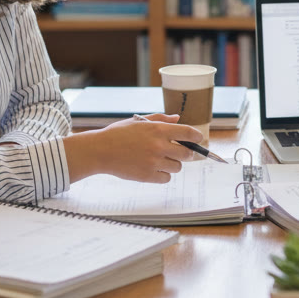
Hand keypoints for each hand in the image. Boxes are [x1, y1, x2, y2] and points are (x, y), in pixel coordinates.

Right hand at [66, 114, 201, 183]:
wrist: (100, 151)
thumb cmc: (118, 134)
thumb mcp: (139, 121)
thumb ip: (160, 119)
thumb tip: (177, 119)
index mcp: (158, 130)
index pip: (188, 133)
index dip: (196, 137)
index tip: (198, 139)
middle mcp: (158, 146)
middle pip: (187, 153)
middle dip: (186, 153)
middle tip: (180, 152)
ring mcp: (153, 162)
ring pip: (177, 167)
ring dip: (173, 164)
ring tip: (162, 160)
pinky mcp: (147, 176)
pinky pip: (166, 178)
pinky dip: (164, 175)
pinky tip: (155, 169)